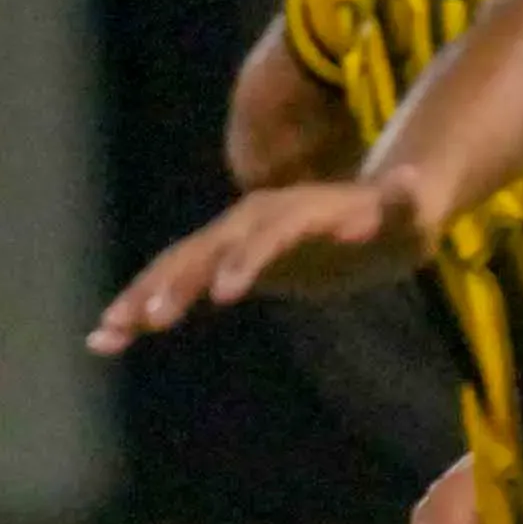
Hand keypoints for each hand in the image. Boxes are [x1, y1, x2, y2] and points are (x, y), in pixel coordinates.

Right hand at [87, 178, 436, 354]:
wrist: (374, 214)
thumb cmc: (397, 218)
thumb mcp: (408, 213)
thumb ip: (407, 202)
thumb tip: (415, 184)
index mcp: (292, 212)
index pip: (264, 236)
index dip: (245, 261)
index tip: (224, 294)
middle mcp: (251, 221)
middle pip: (206, 250)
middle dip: (177, 283)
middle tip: (148, 321)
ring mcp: (231, 242)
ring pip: (178, 268)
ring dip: (143, 298)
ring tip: (107, 334)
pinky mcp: (221, 266)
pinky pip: (175, 286)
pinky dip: (142, 308)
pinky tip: (107, 339)